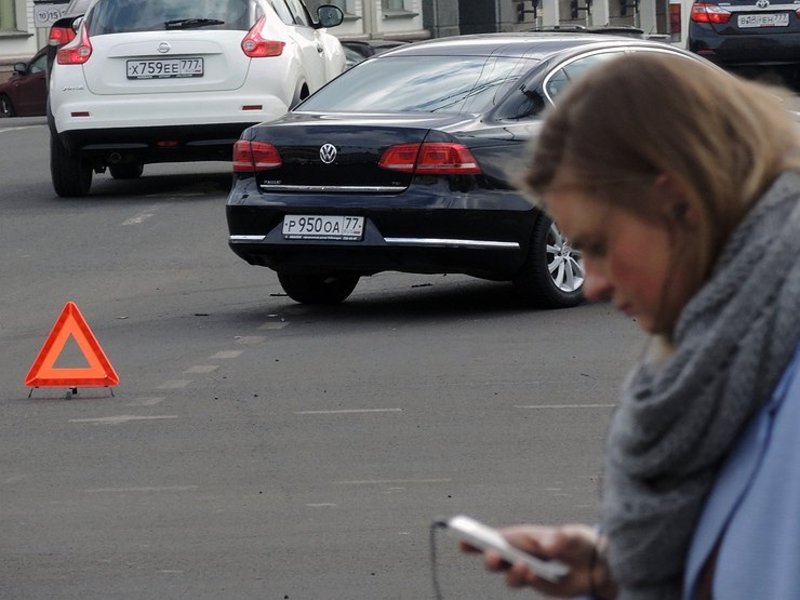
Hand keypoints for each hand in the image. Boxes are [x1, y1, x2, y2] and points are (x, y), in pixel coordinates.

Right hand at [461, 524, 616, 598]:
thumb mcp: (571, 534)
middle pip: (496, 558)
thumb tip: (547, 544)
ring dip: (512, 572)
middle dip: (491, 558)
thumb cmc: (578, 542)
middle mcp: (520, 554)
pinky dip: (530, 580)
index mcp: (522, 536)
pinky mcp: (539, 586)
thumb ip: (559, 537)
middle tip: (493, 556)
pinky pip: (529, 585)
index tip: (463, 539)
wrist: (597, 564)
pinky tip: (534, 573)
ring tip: (524, 566)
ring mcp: (528, 571)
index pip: (494, 536)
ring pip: (509, 576)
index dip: (476, 538)